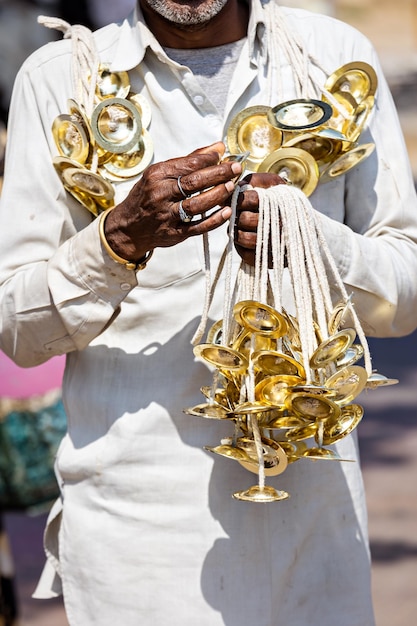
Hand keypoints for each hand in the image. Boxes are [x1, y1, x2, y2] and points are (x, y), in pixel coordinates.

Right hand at [104, 141, 241, 261]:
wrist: (128, 227)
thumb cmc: (148, 196)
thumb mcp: (159, 174)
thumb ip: (188, 161)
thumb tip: (216, 148)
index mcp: (156, 176)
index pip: (188, 164)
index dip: (209, 159)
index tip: (224, 154)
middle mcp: (160, 194)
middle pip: (194, 182)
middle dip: (218, 174)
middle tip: (235, 168)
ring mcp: (167, 215)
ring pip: (197, 205)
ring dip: (218, 195)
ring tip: (232, 187)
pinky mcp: (174, 233)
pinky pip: (198, 227)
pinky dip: (214, 220)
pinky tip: (227, 211)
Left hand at [234, 172, 285, 265]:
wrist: (303, 225)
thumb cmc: (281, 201)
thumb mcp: (272, 183)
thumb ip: (252, 180)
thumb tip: (230, 190)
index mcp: (278, 204)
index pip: (249, 199)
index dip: (240, 199)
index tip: (240, 199)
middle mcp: (278, 225)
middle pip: (244, 219)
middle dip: (237, 214)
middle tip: (239, 212)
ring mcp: (274, 244)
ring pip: (242, 237)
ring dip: (236, 230)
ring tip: (240, 224)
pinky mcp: (269, 259)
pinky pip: (244, 254)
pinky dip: (240, 245)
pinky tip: (245, 236)